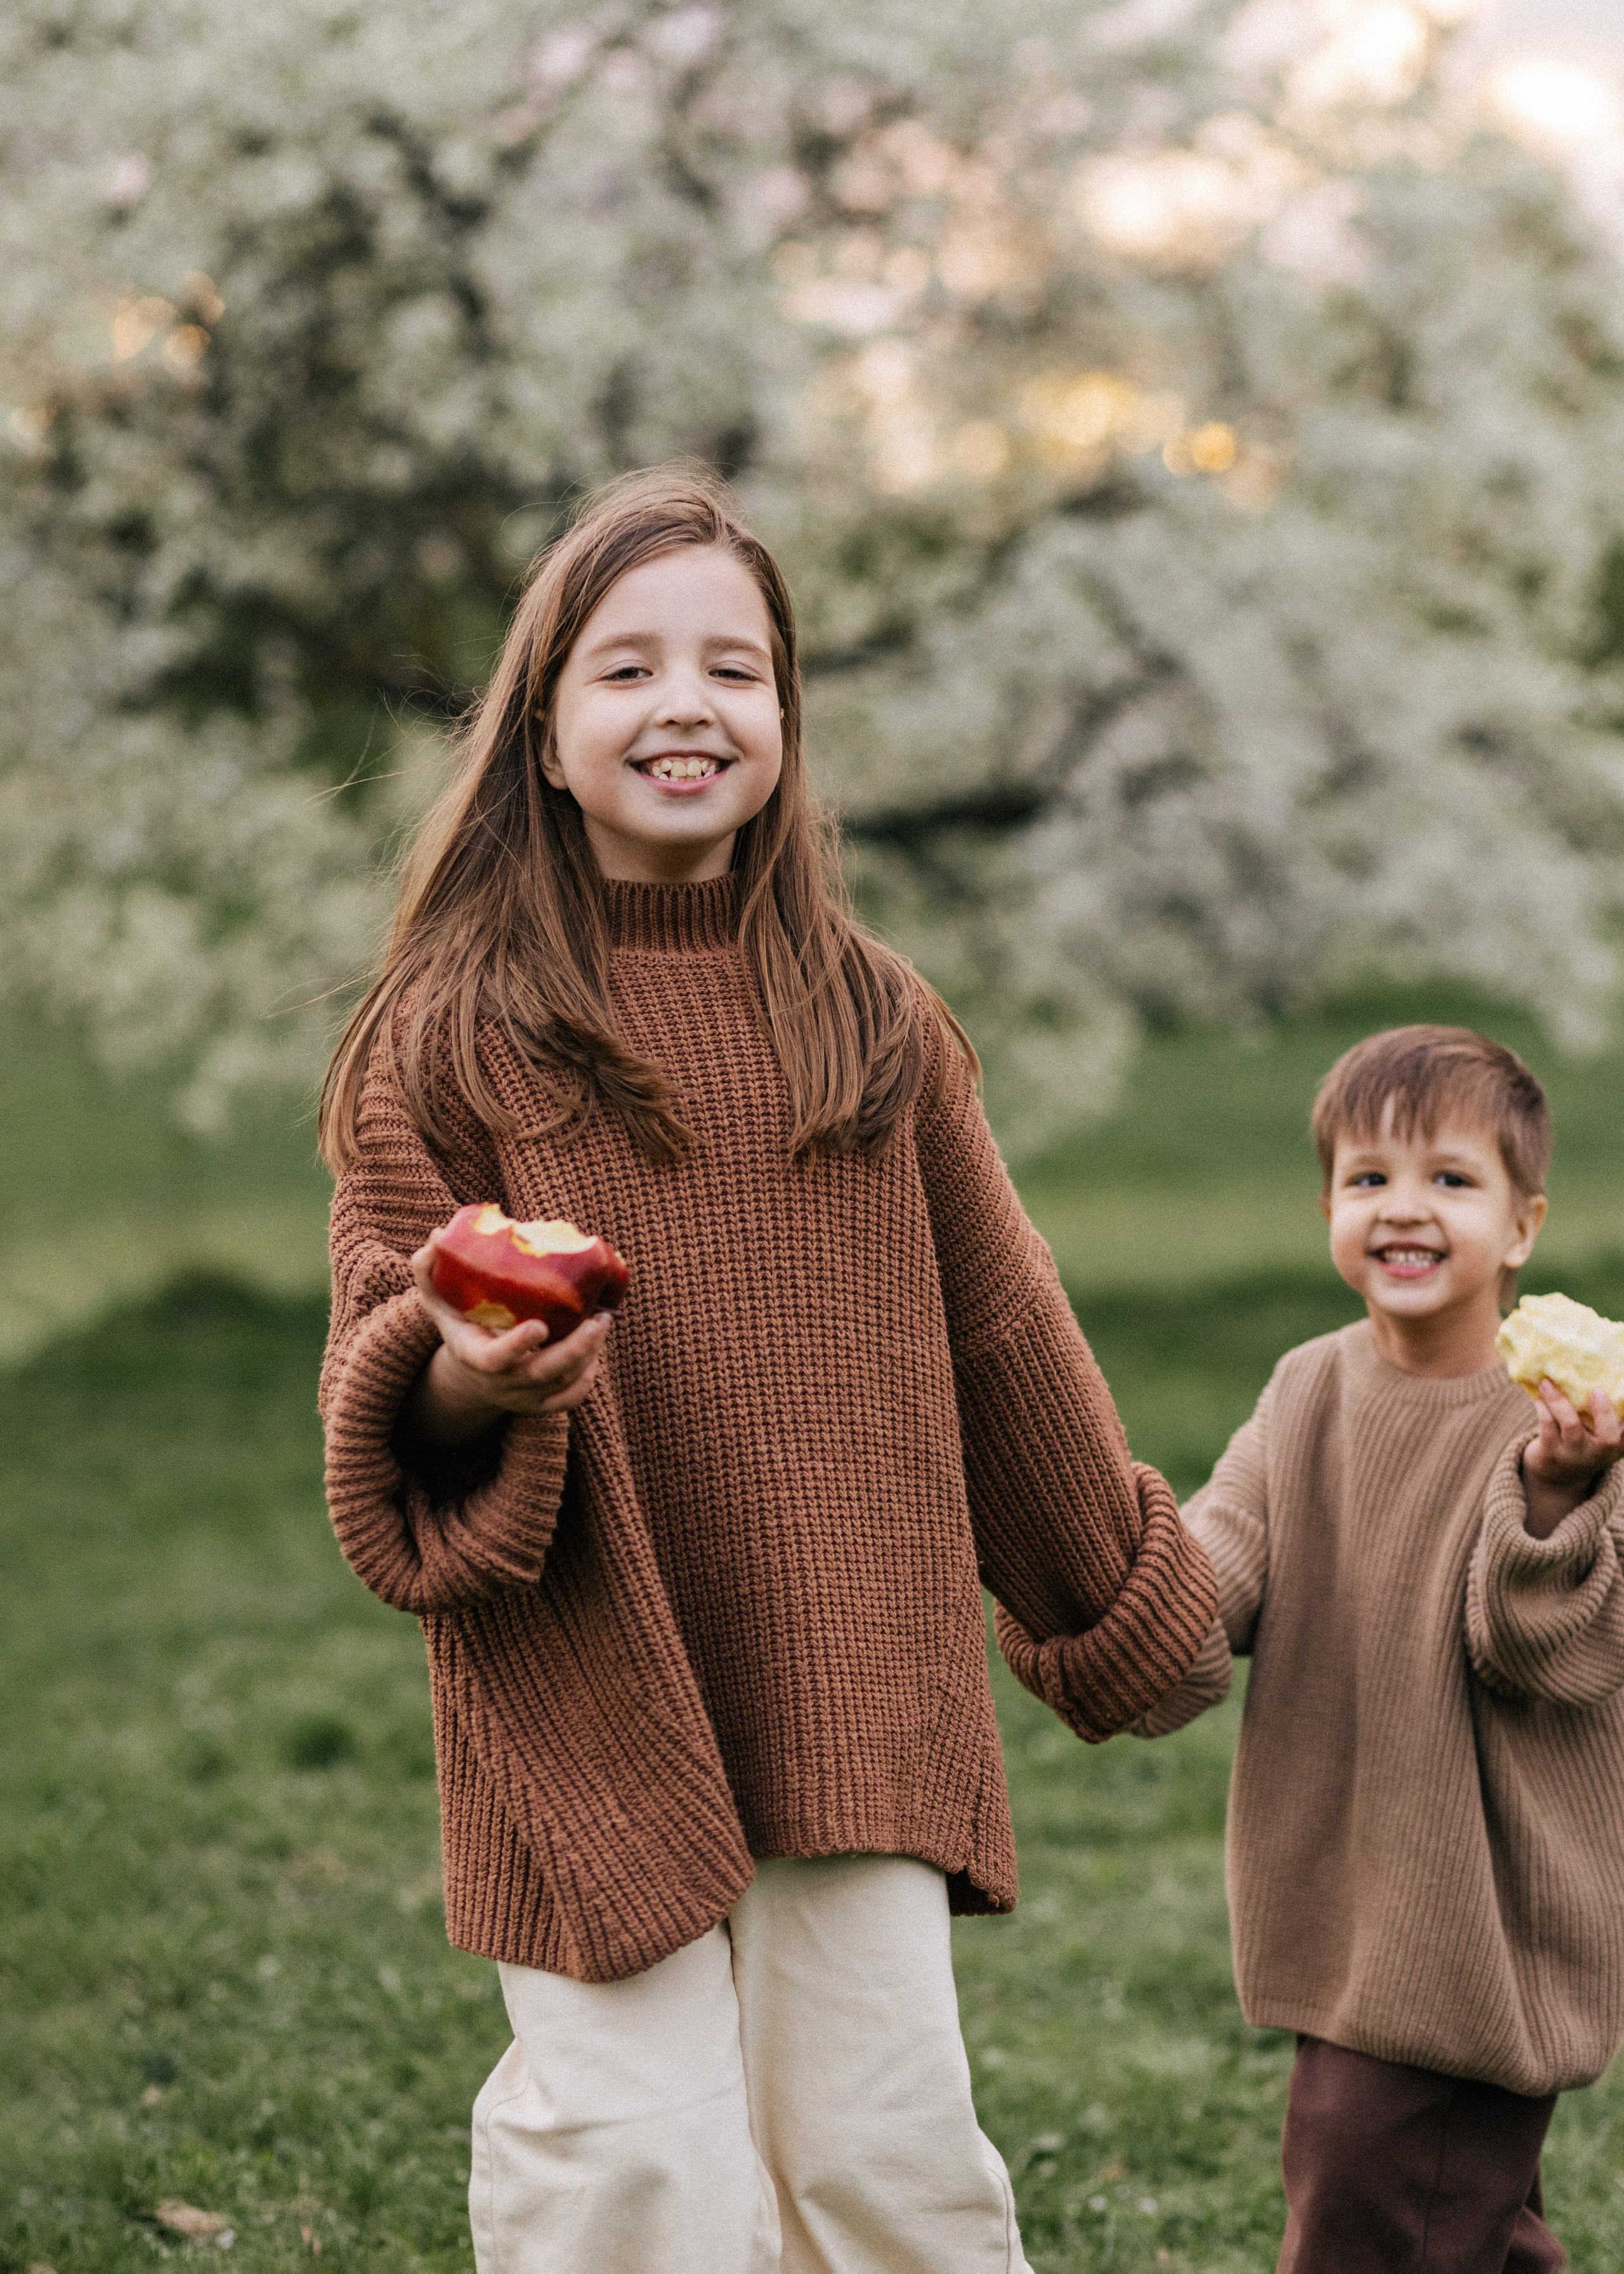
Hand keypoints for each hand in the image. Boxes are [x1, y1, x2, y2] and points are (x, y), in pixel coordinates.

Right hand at [406, 1230, 611, 1446]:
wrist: (470, 1373)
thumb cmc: (460, 1324)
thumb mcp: (439, 1300)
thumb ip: (431, 1272)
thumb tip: (437, 1236)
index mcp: (474, 1355)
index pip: (494, 1360)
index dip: (517, 1346)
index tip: (540, 1324)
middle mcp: (499, 1382)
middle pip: (540, 1375)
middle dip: (573, 1350)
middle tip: (599, 1319)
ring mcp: (522, 1397)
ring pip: (562, 1385)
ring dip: (588, 1355)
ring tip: (604, 1320)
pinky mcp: (541, 1405)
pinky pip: (570, 1399)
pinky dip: (586, 1378)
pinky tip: (595, 1349)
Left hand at [1519, 1380, 1623, 1538]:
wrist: (1556, 1477)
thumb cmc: (1584, 1443)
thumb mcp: (1600, 1436)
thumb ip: (1606, 1417)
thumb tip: (1600, 1375)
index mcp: (1617, 1447)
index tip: (1623, 1401)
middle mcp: (1599, 1454)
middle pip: (1608, 1438)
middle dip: (1604, 1413)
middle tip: (1596, 1391)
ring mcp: (1574, 1455)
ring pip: (1570, 1424)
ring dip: (1559, 1400)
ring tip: (1547, 1382)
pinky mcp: (1550, 1453)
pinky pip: (1547, 1425)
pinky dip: (1543, 1407)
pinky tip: (1539, 1395)